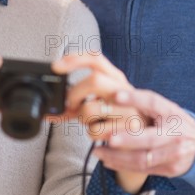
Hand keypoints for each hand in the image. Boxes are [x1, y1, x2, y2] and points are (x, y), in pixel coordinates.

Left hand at [52, 53, 148, 192]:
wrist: (147, 136)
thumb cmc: (116, 116)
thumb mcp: (99, 103)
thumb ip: (74, 105)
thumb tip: (48, 113)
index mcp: (115, 77)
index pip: (95, 58)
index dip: (75, 59)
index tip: (56, 66)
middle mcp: (123, 88)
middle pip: (94, 80)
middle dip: (75, 94)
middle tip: (72, 104)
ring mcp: (128, 107)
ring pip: (90, 108)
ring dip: (83, 119)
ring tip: (92, 121)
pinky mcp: (128, 128)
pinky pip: (96, 131)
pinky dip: (91, 134)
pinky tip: (101, 132)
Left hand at [93, 89, 194, 177]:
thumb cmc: (172, 122)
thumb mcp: (164, 109)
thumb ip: (144, 104)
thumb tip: (112, 93)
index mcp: (171, 112)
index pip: (153, 102)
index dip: (135, 98)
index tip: (116, 96)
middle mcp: (175, 134)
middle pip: (149, 138)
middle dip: (128, 139)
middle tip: (108, 137)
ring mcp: (174, 154)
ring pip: (143, 158)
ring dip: (118, 157)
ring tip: (98, 151)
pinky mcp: (169, 169)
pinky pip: (142, 170)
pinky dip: (122, 166)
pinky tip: (107, 161)